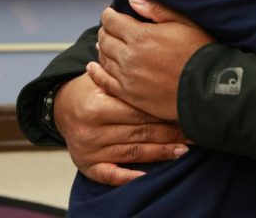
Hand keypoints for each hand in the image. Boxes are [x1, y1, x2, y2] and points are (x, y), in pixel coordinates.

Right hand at [54, 72, 189, 186]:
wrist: (62, 105)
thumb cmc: (90, 88)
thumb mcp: (102, 79)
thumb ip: (126, 82)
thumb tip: (164, 83)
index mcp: (96, 108)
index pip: (137, 113)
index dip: (162, 114)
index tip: (184, 113)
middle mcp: (91, 132)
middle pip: (139, 134)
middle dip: (169, 134)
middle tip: (193, 133)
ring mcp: (89, 151)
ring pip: (132, 153)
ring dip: (160, 153)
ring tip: (182, 150)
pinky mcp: (86, 165)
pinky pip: (110, 175)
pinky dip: (128, 177)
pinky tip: (148, 175)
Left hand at [94, 0, 213, 120]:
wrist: (209, 88)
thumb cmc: (200, 52)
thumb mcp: (184, 22)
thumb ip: (156, 9)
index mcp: (141, 36)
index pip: (112, 20)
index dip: (109, 14)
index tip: (112, 13)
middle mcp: (129, 57)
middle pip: (105, 39)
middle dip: (106, 30)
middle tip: (111, 28)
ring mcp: (128, 78)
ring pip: (104, 58)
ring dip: (103, 48)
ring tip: (107, 44)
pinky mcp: (130, 95)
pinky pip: (105, 81)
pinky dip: (96, 72)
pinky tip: (93, 66)